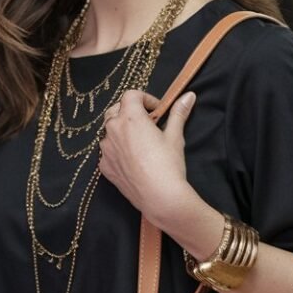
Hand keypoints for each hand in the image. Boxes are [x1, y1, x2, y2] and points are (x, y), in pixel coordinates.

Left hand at [98, 88, 196, 222]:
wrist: (159, 197)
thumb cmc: (168, 164)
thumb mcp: (175, 137)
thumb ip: (178, 113)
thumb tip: (188, 96)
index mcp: (130, 118)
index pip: (131, 95)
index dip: (145, 98)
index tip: (157, 111)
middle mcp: (112, 130)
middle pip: (116, 110)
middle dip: (130, 112)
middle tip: (147, 123)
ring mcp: (106, 149)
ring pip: (109, 131)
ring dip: (122, 131)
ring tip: (139, 143)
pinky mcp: (104, 166)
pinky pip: (108, 151)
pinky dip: (118, 150)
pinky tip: (133, 160)